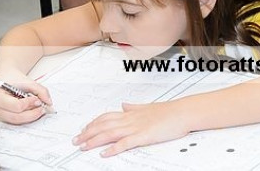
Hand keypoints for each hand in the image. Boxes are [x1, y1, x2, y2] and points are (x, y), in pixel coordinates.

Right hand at [0, 76, 52, 123]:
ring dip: (30, 117)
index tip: (38, 100)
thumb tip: (49, 102)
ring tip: (39, 110)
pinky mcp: (2, 118)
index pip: (16, 106)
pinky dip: (26, 117)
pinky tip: (32, 111)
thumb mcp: (28, 81)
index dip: (29, 104)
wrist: (5, 78)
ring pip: (16, 121)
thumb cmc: (14, 79)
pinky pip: (16, 121)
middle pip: (16, 117)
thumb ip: (41, 90)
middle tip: (42, 109)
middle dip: (32, 114)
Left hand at [73, 102, 188, 156]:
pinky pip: (125, 143)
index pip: (107, 117)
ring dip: (95, 140)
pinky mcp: (144, 136)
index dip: (93, 123)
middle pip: (104, 125)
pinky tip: (105, 154)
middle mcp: (131, 119)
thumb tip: (123, 104)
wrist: (183, 112)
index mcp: (131, 113)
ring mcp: (136, 127)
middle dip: (88, 133)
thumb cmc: (169, 111)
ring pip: (110, 133)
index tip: (84, 129)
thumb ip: (134, 107)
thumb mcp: (148, 107)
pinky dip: (113, 148)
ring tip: (84, 146)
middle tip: (76, 140)